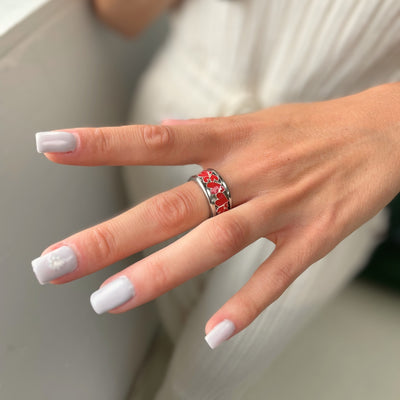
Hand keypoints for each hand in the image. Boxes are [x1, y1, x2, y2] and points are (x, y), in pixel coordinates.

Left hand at [32, 83, 399, 347]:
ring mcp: (282, 206)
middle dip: (111, 234)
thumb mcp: (255, 119)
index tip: (53, 145)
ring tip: (109, 300)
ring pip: (215, 242)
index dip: (104, 142)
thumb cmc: (312, 128)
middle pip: (171, 205)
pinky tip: (215, 334)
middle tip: (55, 262)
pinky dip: (246, 306)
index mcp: (233, 138)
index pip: (156, 139)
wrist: (381, 131)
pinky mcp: (314, 235)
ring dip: (161, 273)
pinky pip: (276, 276)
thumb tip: (160, 132)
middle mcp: (250, 172)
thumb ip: (207, 134)